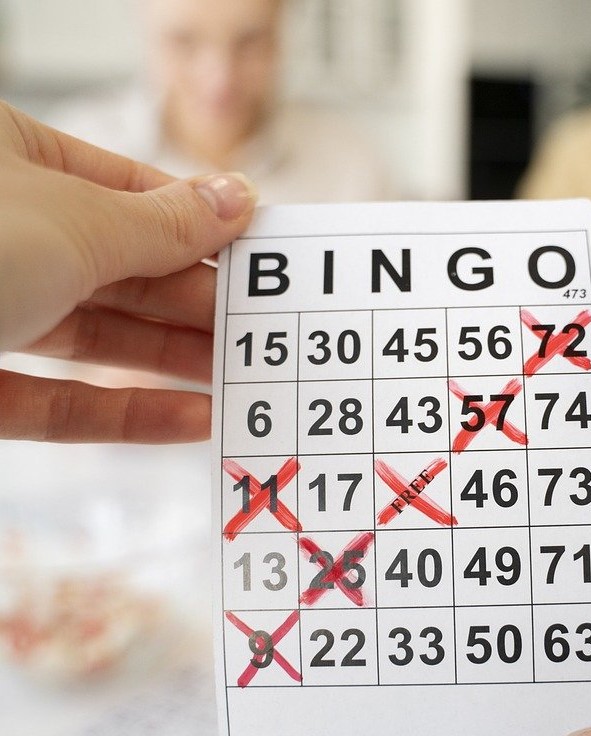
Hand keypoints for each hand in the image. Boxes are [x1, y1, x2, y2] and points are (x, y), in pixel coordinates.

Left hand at [0, 101, 256, 442]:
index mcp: (11, 161)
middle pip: (123, 272)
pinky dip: (127, 413)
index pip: (131, 193)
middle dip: (197, 302)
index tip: (260, 257)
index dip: (202, 225)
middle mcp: (2, 235)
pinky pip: (60, 401)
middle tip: (264, 331)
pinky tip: (190, 419)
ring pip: (98, 340)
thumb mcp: (72, 220)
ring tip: (241, 380)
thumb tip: (237, 200)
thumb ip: (163, 225)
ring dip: (174, 363)